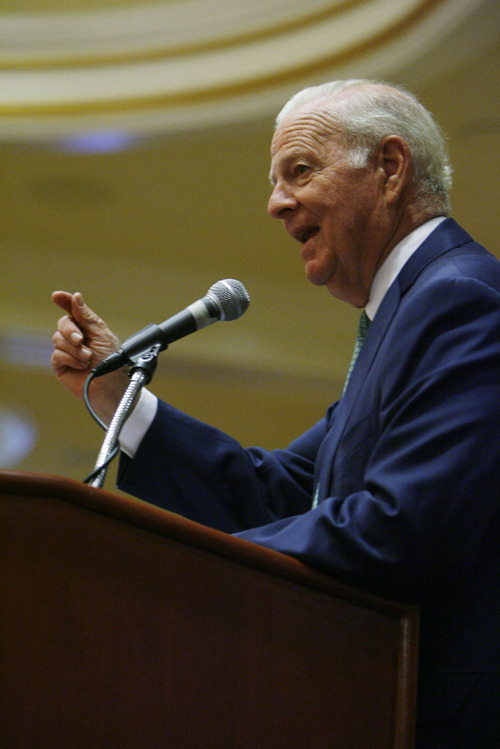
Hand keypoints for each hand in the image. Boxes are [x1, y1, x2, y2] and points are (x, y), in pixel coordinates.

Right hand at [51, 291, 129, 423]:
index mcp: (88, 328)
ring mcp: (68, 351)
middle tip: (82, 340)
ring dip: (74, 349)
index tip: (57, 296)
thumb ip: (86, 316)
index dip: (65, 302)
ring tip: (88, 358)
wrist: (111, 386)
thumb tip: (75, 297)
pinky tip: (82, 366)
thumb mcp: (102, 334)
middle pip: (63, 323)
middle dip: (71, 330)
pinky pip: (57, 355)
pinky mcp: (61, 365)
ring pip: (58, 339)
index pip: (73, 311)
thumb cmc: (113, 362)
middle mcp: (77, 338)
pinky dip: (70, 359)